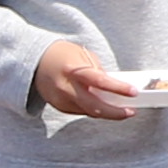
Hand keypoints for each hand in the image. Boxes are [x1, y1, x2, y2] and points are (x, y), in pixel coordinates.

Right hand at [26, 41, 152, 121]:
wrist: (34, 62)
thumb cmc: (60, 55)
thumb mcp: (81, 54)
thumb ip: (97, 70)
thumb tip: (113, 86)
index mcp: (73, 70)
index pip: (100, 81)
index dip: (118, 88)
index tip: (133, 92)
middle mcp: (66, 88)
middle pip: (95, 107)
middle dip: (115, 112)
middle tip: (130, 112)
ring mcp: (61, 100)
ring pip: (89, 112)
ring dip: (106, 111)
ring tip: (119, 108)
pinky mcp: (59, 107)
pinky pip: (80, 111)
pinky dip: (92, 109)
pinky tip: (99, 104)